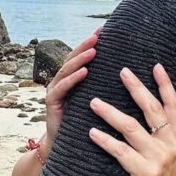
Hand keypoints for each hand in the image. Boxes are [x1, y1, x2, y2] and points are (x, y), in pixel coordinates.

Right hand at [44, 29, 100, 150]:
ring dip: (81, 59)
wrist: (64, 146)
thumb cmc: (82, 123)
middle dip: (85, 45)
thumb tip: (124, 71)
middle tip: (98, 35)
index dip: (90, 43)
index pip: (81, 56)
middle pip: (73, 58)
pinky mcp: (51, 102)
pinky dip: (73, 78)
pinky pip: (62, 88)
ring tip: (93, 50)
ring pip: (67, 70)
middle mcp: (61, 81)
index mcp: (71, 79)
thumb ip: (100, 85)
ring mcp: (54, 90)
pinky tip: (84, 71)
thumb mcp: (92, 100)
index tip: (103, 30)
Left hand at [88, 64, 175, 175]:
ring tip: (94, 101)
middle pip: (151, 109)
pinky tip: (91, 132)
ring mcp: (158, 159)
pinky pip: (120, 152)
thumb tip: (153, 114)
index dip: (164, 84)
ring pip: (131, 127)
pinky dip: (104, 140)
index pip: (173, 105)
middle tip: (121, 71)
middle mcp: (171, 144)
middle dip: (135, 87)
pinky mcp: (144, 173)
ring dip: (110, 112)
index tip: (154, 65)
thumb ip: (167, 137)